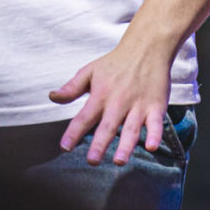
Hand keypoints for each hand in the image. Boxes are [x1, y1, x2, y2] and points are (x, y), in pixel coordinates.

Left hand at [48, 37, 173, 165]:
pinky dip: (155, 134)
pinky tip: (152, 146)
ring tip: (118, 160)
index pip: (84, 116)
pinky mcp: (156, 106)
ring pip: (132, 128)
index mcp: (101, 94)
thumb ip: (72, 88)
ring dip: (126, 145)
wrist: (147, 48)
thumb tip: (52, 97)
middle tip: (92, 160)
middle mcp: (119, 101)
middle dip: (100, 144)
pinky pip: (156, 123)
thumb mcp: (90, 71)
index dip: (74, 132)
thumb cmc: (115, 62)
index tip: (65, 147)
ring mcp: (138, 105)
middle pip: (108, 126)